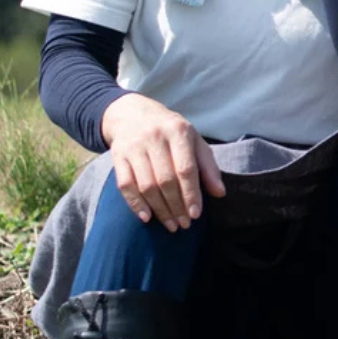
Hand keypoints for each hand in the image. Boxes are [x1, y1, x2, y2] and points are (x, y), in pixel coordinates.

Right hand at [101, 93, 225, 229]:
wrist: (132, 113)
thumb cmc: (170, 132)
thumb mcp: (194, 141)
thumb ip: (208, 166)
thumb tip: (219, 193)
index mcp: (178, 131)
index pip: (185, 168)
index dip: (191, 194)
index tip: (195, 214)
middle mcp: (155, 137)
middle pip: (166, 180)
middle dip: (176, 206)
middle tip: (184, 224)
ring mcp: (134, 147)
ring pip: (146, 185)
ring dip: (160, 209)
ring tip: (171, 225)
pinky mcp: (118, 156)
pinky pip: (125, 185)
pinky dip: (135, 204)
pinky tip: (147, 217)